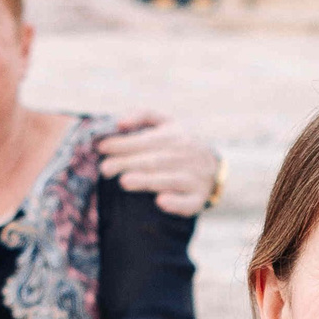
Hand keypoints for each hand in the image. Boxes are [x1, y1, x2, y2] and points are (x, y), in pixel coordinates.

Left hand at [99, 112, 219, 216]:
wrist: (216, 169)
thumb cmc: (181, 144)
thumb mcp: (167, 123)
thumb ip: (143, 115)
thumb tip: (119, 122)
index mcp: (175, 136)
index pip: (146, 140)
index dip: (123, 144)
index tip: (102, 148)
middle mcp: (186, 156)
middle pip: (153, 161)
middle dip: (128, 164)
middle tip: (104, 169)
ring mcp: (193, 179)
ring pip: (168, 180)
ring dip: (147, 181)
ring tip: (124, 182)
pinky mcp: (198, 199)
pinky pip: (188, 203)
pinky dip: (175, 203)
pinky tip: (160, 201)